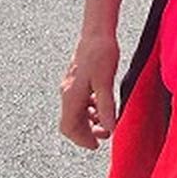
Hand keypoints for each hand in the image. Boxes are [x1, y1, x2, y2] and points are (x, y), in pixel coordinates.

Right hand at [59, 32, 118, 149]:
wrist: (97, 32)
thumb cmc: (101, 54)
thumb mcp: (106, 83)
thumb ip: (107, 107)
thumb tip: (110, 128)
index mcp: (71, 95)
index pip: (69, 127)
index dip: (81, 139)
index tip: (96, 145)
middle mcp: (67, 92)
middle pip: (71, 122)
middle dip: (87, 132)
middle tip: (105, 134)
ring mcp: (70, 85)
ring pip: (76, 112)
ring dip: (90, 120)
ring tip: (107, 121)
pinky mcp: (77, 79)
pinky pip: (80, 101)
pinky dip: (90, 108)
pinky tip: (103, 105)